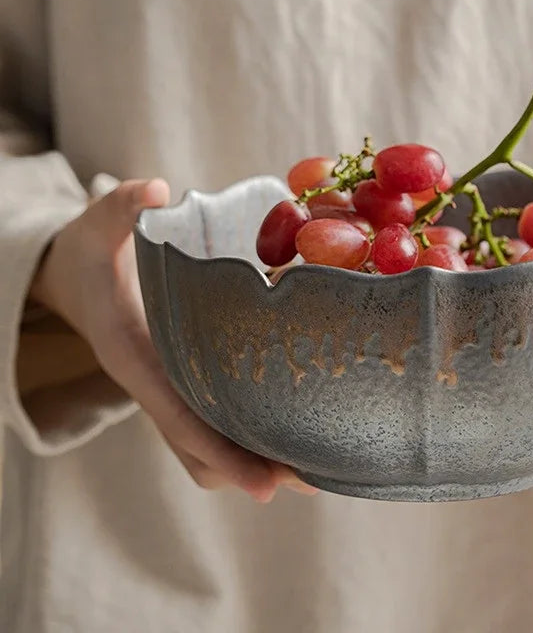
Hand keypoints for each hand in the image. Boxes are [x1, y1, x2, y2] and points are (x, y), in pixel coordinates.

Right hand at [30, 179, 316, 501]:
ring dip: (256, 458)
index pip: (179, 416)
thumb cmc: (90, 253)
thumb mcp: (97, 225)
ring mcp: (169, 388)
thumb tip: (158, 190)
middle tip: (312, 476)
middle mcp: (153, 384)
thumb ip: (122, 207)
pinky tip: (297, 425)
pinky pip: (216, 419)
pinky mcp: (184, 380)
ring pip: (208, 445)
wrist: (74, 277)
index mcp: (133, 357)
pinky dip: (250, 434)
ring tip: (317, 464)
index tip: (267, 484)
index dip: (223, 453)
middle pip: (201, 449)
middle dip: (251, 469)